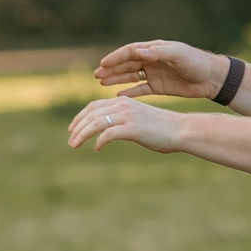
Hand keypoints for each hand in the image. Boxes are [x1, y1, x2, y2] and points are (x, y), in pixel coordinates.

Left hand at [67, 94, 183, 153]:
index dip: (80, 117)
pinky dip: (100, 141)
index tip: (72, 128)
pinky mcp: (133, 128)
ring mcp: (128, 116)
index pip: (94, 106)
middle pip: (92, 114)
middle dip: (78, 127)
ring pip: (96, 123)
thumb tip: (107, 132)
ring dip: (82, 135)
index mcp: (123, 101)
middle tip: (70, 140)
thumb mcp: (137, 120)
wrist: (180, 130)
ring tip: (75, 145)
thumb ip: (122, 122)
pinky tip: (97, 149)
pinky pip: (109, 133)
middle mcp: (123, 105)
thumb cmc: (161, 129)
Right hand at [93, 40, 230, 100]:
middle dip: (111, 69)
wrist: (211, 78)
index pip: (130, 52)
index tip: (103, 64)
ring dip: (116, 79)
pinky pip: (140, 89)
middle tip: (96, 75)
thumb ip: (159, 53)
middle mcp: (152, 60)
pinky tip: (118, 95)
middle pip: (127, 64)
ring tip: (101, 84)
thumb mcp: (178, 55)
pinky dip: (129, 92)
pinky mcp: (159, 87)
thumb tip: (140, 52)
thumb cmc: (196, 62)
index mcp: (155, 49)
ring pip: (130, 76)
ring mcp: (155, 74)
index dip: (116, 57)